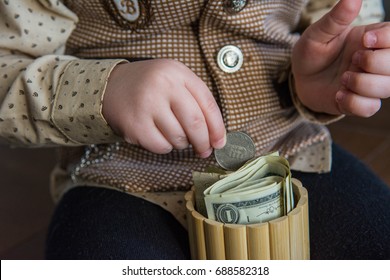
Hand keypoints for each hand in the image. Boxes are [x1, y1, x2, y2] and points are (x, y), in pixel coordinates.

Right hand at [102, 59, 225, 157]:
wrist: (111, 86)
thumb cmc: (150, 86)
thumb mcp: (175, 79)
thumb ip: (197, 100)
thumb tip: (216, 136)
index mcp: (177, 72)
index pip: (208, 104)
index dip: (217, 127)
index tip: (220, 142)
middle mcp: (162, 86)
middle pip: (195, 124)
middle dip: (204, 142)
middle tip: (204, 150)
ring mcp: (146, 105)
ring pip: (179, 138)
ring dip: (182, 143)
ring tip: (174, 134)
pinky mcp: (134, 125)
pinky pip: (161, 146)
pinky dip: (165, 147)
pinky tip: (159, 135)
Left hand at [292, 0, 389, 116]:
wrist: (299, 79)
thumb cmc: (311, 53)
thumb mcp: (317, 34)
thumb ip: (336, 19)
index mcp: (371, 39)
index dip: (387, 39)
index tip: (364, 40)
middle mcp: (374, 61)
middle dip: (376, 62)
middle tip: (353, 59)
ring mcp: (368, 83)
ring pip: (387, 88)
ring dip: (365, 84)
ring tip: (343, 79)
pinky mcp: (357, 102)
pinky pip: (369, 108)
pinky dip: (355, 103)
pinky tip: (338, 95)